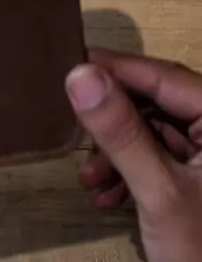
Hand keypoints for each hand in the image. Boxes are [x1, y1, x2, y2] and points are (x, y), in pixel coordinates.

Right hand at [65, 50, 201, 261]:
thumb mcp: (158, 191)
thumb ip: (121, 132)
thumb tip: (80, 75)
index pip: (166, 77)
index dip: (118, 68)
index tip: (73, 63)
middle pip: (158, 104)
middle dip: (115, 121)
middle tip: (74, 127)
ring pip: (154, 134)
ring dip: (118, 153)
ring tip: (88, 179)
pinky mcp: (198, 185)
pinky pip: (159, 162)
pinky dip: (130, 175)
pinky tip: (106, 198)